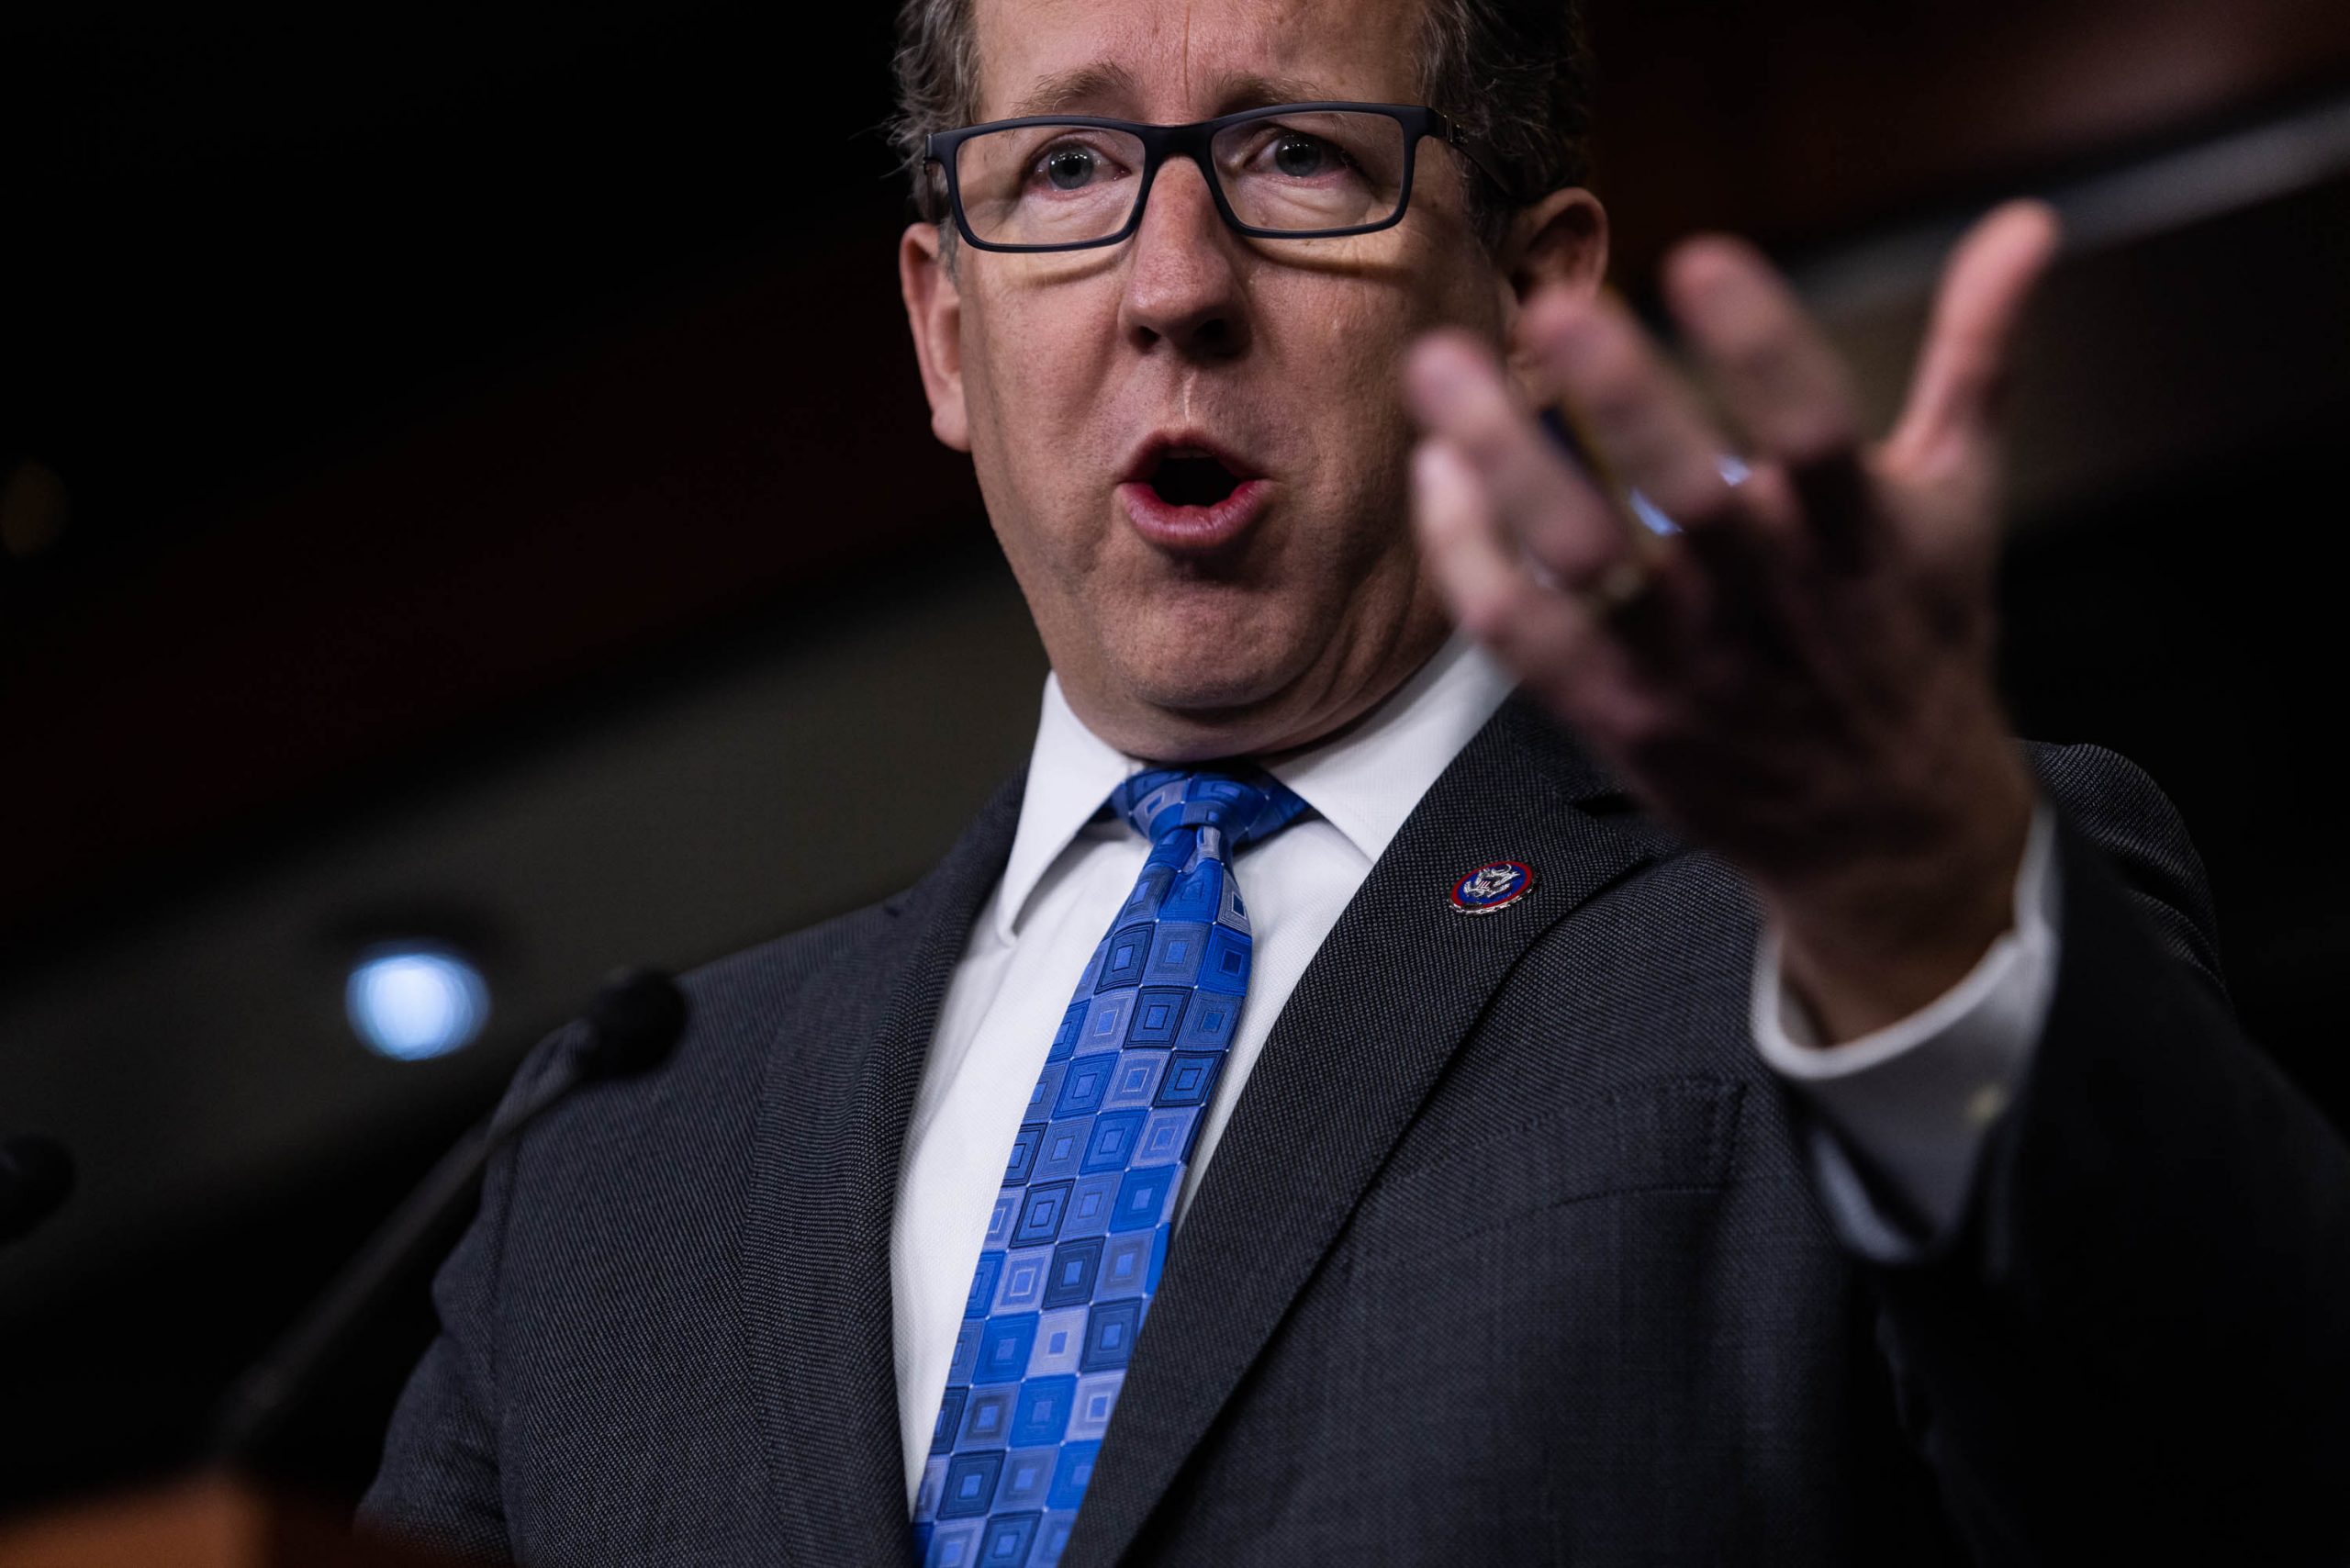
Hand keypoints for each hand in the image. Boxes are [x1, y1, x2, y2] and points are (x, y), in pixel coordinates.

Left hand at [1403, 202, 2062, 1041]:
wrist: (1890, 837)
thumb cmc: (1916, 639)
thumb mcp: (1961, 497)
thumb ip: (1976, 355)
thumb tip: (2027, 222)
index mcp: (1859, 537)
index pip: (1815, 429)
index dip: (1763, 345)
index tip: (1703, 258)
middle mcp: (1768, 600)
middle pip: (1687, 493)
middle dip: (1624, 399)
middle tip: (1556, 306)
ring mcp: (1685, 665)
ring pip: (1582, 560)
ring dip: (1507, 465)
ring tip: (1444, 369)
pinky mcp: (1617, 716)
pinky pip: (1524, 636)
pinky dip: (1472, 557)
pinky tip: (1437, 471)